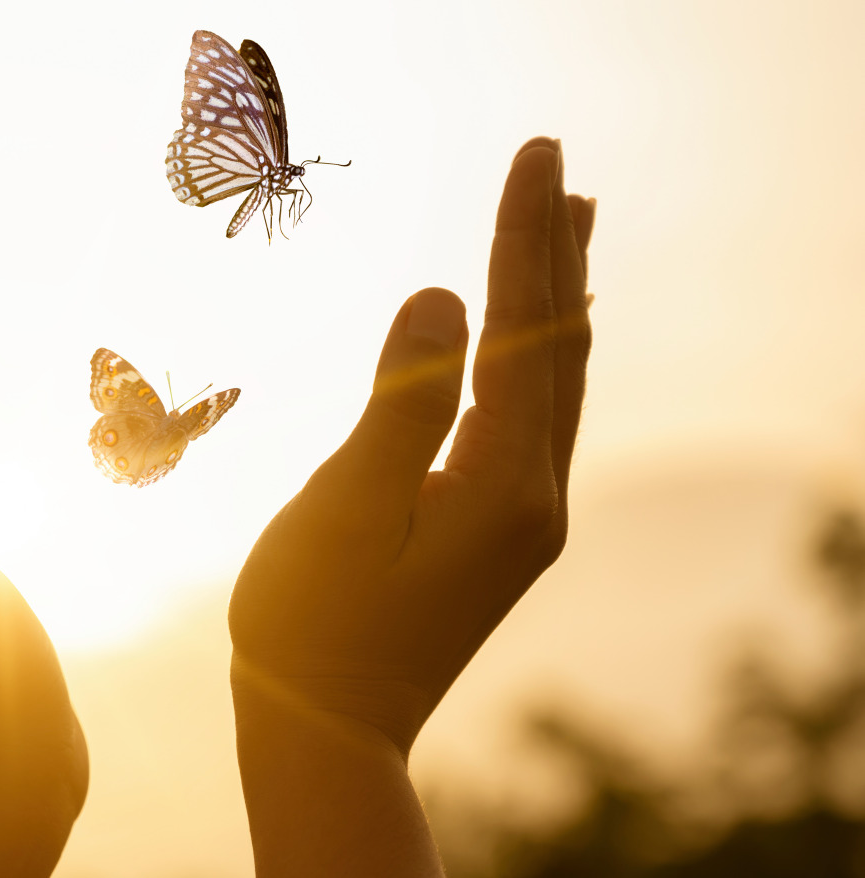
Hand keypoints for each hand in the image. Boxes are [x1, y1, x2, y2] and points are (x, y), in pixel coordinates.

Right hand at [228, 140, 593, 875]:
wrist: (326, 730)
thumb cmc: (315, 621)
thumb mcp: (347, 506)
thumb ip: (399, 399)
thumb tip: (442, 295)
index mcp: (506, 483)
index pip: (528, 330)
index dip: (525, 236)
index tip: (535, 152)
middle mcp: (535, 496)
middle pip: (561, 348)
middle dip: (553, 250)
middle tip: (555, 164)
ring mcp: (522, 518)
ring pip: (555, 383)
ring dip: (557, 299)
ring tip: (566, 228)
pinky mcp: (497, 532)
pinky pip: (531, 417)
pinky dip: (534, 356)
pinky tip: (525, 343)